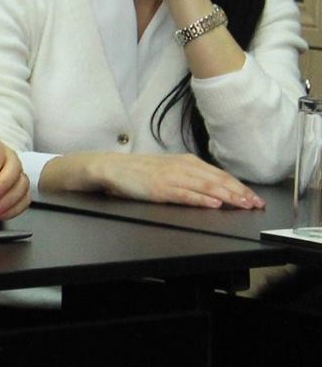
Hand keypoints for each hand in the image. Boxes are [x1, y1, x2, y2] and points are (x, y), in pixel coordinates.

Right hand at [89, 151, 261, 208]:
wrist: (111, 167)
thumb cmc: (138, 171)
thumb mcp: (168, 168)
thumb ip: (190, 175)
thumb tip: (214, 187)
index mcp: (186, 161)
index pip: (219, 174)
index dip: (239, 186)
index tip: (254, 197)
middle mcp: (181, 167)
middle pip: (217, 180)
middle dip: (239, 192)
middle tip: (256, 203)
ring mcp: (171, 177)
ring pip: (206, 187)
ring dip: (227, 196)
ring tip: (243, 204)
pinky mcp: (160, 189)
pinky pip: (185, 195)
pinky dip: (201, 199)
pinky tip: (213, 204)